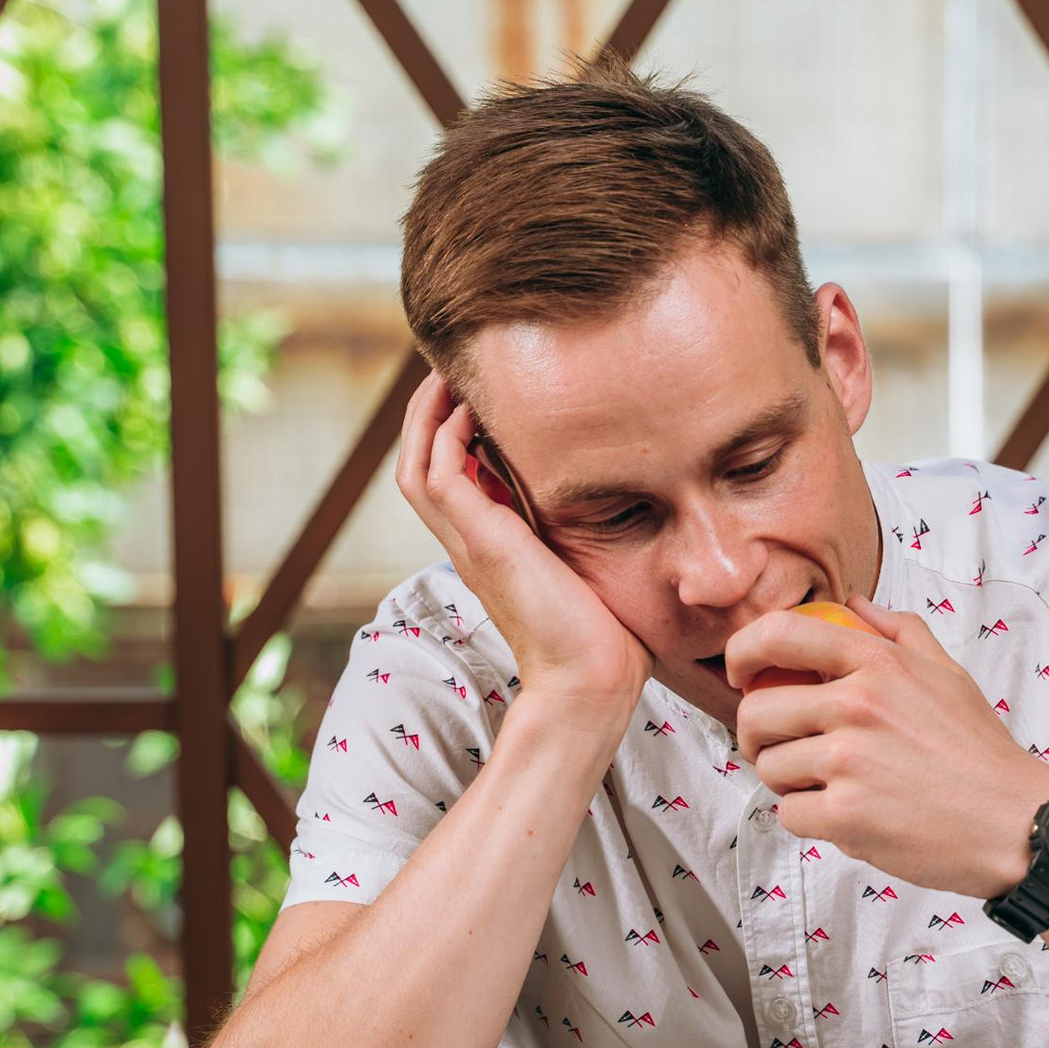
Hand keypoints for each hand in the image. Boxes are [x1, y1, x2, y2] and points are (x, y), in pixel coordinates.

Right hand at [395, 371, 651, 727]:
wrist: (592, 681)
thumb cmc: (606, 637)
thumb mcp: (594, 566)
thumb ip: (592, 531)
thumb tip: (631, 497)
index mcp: (492, 545)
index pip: (453, 476)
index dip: (456, 431)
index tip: (482, 392)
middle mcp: (472, 541)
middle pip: (421, 462)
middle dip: (430, 411)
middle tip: (453, 366)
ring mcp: (470, 542)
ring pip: (417, 463)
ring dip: (427, 414)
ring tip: (449, 371)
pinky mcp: (481, 542)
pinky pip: (439, 474)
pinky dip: (444, 435)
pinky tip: (468, 407)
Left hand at [726, 593, 1048, 897]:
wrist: (1012, 822)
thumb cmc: (979, 752)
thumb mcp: (947, 673)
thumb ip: (899, 631)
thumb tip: (854, 603)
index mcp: (878, 663)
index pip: (779, 634)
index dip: (742, 654)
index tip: (741, 675)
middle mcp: (857, 706)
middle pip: (756, 713)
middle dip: (755, 736)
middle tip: (777, 749)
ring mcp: (848, 762)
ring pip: (769, 768)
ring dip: (787, 782)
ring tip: (826, 786)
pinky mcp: (845, 815)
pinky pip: (789, 813)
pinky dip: (808, 819)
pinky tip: (843, 816)